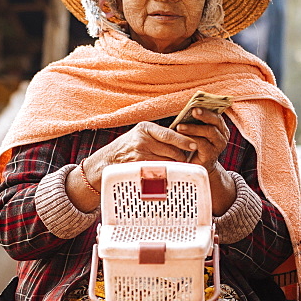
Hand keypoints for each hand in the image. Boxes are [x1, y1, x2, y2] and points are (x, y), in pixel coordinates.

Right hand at [66, 120, 197, 211]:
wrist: (106, 160)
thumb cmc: (128, 147)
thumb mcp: (140, 134)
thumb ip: (158, 135)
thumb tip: (183, 138)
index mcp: (145, 128)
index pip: (169, 134)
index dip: (184, 141)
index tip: (194, 145)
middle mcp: (142, 140)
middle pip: (172, 151)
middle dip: (181, 156)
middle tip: (185, 159)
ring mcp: (140, 155)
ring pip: (168, 162)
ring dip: (175, 165)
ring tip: (175, 166)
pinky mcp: (139, 168)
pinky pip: (160, 171)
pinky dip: (166, 172)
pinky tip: (167, 172)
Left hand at [174, 107, 229, 173]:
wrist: (198, 165)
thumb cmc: (195, 145)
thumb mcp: (197, 132)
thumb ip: (196, 122)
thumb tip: (187, 108)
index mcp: (219, 127)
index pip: (216, 114)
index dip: (207, 108)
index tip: (196, 104)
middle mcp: (222, 135)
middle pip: (215, 121)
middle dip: (204, 115)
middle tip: (193, 110)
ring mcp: (218, 145)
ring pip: (209, 131)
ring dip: (193, 128)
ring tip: (180, 127)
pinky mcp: (211, 155)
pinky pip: (203, 144)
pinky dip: (192, 139)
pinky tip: (182, 138)